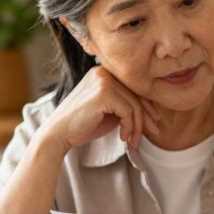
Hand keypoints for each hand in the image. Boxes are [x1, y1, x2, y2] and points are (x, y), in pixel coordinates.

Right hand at [40, 67, 159, 151]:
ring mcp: (103, 80)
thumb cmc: (83, 125)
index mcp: (103, 73)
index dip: (146, 105)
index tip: (154, 121)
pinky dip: (129, 127)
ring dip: (137, 126)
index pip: (132, 88)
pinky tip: (123, 137)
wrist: (59, 134)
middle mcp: (103, 72)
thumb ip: (125, 106)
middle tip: (154, 132)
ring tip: (133, 141)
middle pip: (136, 95)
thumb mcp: (109, 112)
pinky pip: (128, 111)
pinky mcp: (104, 92)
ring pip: (134, 104)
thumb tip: (151, 111)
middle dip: (146, 117)